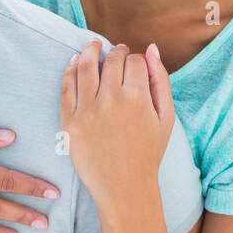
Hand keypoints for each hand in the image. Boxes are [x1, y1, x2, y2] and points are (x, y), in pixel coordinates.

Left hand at [59, 40, 174, 212]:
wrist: (125, 188)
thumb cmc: (148, 152)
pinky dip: (70, 69)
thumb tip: (151, 48)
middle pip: (111, 60)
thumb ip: (161, 80)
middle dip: (116, 52)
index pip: (134, 61)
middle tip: (117, 51)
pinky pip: (66, 86)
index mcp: (137, 98)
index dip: (136, 59)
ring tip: (93, 45)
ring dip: (90, 50)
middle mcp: (111, 100)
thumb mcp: (166, 117)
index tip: (135, 64)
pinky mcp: (70, 122)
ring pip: (85, 66)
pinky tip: (74, 62)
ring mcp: (87, 110)